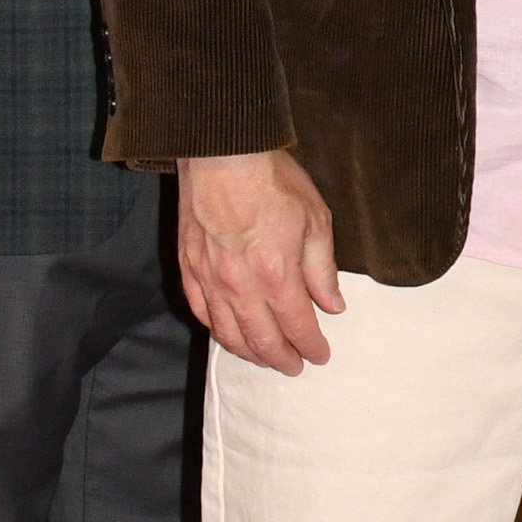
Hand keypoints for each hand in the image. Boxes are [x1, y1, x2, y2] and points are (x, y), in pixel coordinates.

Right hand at [178, 149, 346, 374]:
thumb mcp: (315, 219)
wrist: (222, 154)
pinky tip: (228, 334)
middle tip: (293, 367)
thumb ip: (323, 269)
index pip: (297, 327)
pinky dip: (216, 330)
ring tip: (264, 358)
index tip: (320, 356)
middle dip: (281, 359)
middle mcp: (241, 285)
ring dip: (248, 352)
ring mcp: (210, 278)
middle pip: (261, 339)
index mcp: (277, 274)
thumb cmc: (272, 181)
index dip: (311, 347)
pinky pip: (201, 311)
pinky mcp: (189, 267)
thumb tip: (333, 305)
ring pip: (227, 333)